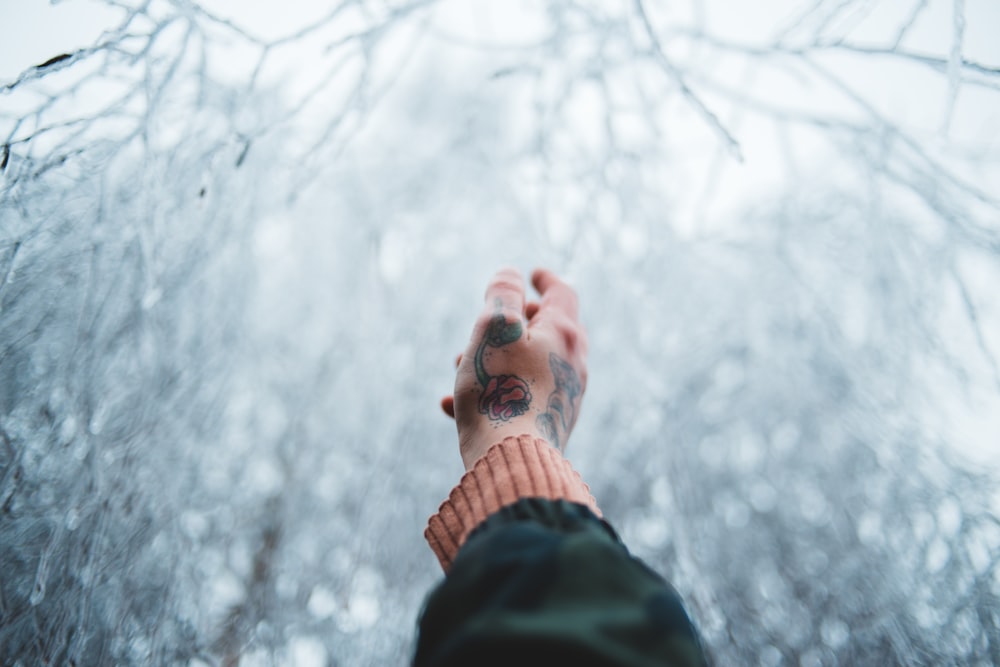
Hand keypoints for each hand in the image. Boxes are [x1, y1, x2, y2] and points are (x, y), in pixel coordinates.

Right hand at [441, 268, 587, 469]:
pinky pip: (518, 398)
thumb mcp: (494, 330)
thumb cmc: (498, 391)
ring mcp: (563, 396)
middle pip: (551, 329)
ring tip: (458, 362)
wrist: (511, 460)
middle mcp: (572, 364)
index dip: (546, 279)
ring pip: (530, 364)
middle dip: (517, 321)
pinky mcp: (548, 424)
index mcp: (564, 334)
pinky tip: (451, 405)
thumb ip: (502, 295)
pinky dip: (489, 391)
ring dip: (496, 356)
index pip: (562, 293)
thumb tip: (511, 273)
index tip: (533, 274)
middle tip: (494, 319)